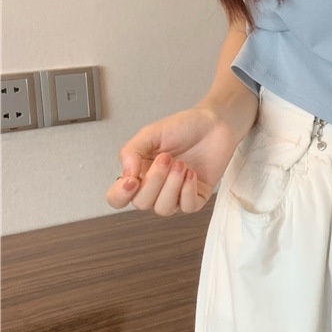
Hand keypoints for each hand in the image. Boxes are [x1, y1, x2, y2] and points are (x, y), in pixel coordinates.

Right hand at [106, 107, 242, 215]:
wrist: (214, 123)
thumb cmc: (183, 127)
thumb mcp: (151, 133)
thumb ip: (131, 152)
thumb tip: (125, 176)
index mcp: (139, 173)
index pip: (118, 197)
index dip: (120, 195)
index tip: (132, 180)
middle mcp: (155, 188)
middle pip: (142, 203)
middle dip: (154, 181)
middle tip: (167, 158)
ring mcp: (176, 194)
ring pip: (164, 208)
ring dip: (172, 186)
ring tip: (181, 164)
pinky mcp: (197, 196)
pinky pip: (187, 207)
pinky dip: (188, 190)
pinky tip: (192, 173)